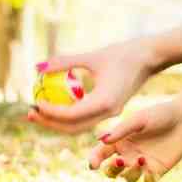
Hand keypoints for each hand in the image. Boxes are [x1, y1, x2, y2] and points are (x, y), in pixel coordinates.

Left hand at [26, 38, 161, 133]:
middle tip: (30, 112)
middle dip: (50, 123)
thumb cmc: (124, 53)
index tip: (35, 102)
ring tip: (37, 110)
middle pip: (73, 128)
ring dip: (57, 122)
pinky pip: (86, 118)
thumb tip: (38, 67)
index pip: (72, 115)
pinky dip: (68, 115)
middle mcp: (109, 112)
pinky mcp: (111, 109)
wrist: (151, 57)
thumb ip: (65, 62)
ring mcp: (111, 113)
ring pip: (79, 126)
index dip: (51, 112)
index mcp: (105, 102)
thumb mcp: (93, 56)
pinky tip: (55, 104)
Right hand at [88, 100, 181, 181]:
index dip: (94, 160)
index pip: (101, 153)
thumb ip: (121, 131)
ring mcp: (142, 164)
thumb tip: (102, 140)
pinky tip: (150, 171)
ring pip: (128, 178)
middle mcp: (128, 154)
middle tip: (119, 161)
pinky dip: (147, 180)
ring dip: (130, 173)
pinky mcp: (158, 170)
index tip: (93, 164)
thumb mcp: (138, 120)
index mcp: (120, 141)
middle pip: (111, 171)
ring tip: (141, 159)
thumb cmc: (160, 114)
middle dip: (111, 170)